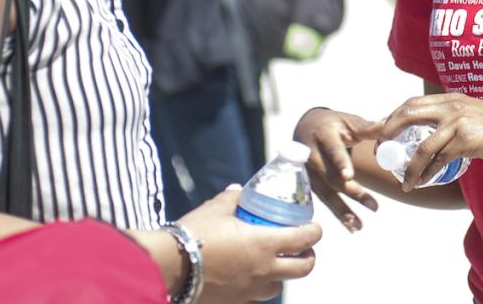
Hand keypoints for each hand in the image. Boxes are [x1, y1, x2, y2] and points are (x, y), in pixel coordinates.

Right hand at [178, 185, 320, 303]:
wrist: (167, 267)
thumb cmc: (193, 233)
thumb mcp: (216, 208)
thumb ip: (232, 198)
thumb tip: (240, 190)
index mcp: (264, 243)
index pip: (304, 239)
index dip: (315, 232)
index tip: (315, 227)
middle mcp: (263, 269)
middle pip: (302, 269)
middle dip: (308, 257)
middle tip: (303, 248)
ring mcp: (249, 289)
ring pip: (279, 286)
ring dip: (283, 275)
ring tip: (276, 264)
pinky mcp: (234, 301)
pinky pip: (255, 298)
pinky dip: (259, 288)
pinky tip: (251, 279)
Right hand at [294, 108, 381, 231]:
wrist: (306, 127)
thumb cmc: (333, 124)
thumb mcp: (348, 121)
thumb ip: (367, 128)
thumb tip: (389, 124)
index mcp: (323, 136)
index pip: (332, 150)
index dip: (340, 163)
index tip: (349, 176)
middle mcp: (312, 155)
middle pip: (330, 177)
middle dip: (351, 192)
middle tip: (374, 206)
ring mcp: (308, 172)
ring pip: (325, 193)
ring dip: (342, 211)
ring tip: (359, 226)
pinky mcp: (309, 184)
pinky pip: (323, 200)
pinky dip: (337, 213)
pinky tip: (350, 226)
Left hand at [379, 93, 482, 189]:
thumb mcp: (474, 114)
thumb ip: (455, 120)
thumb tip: (435, 138)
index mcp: (451, 98)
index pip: (411, 103)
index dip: (391, 118)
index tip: (380, 134)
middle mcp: (451, 106)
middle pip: (407, 115)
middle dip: (387, 134)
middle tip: (380, 152)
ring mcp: (458, 122)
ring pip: (421, 146)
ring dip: (409, 167)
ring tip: (404, 182)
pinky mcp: (467, 140)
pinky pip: (439, 160)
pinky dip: (428, 173)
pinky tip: (422, 182)